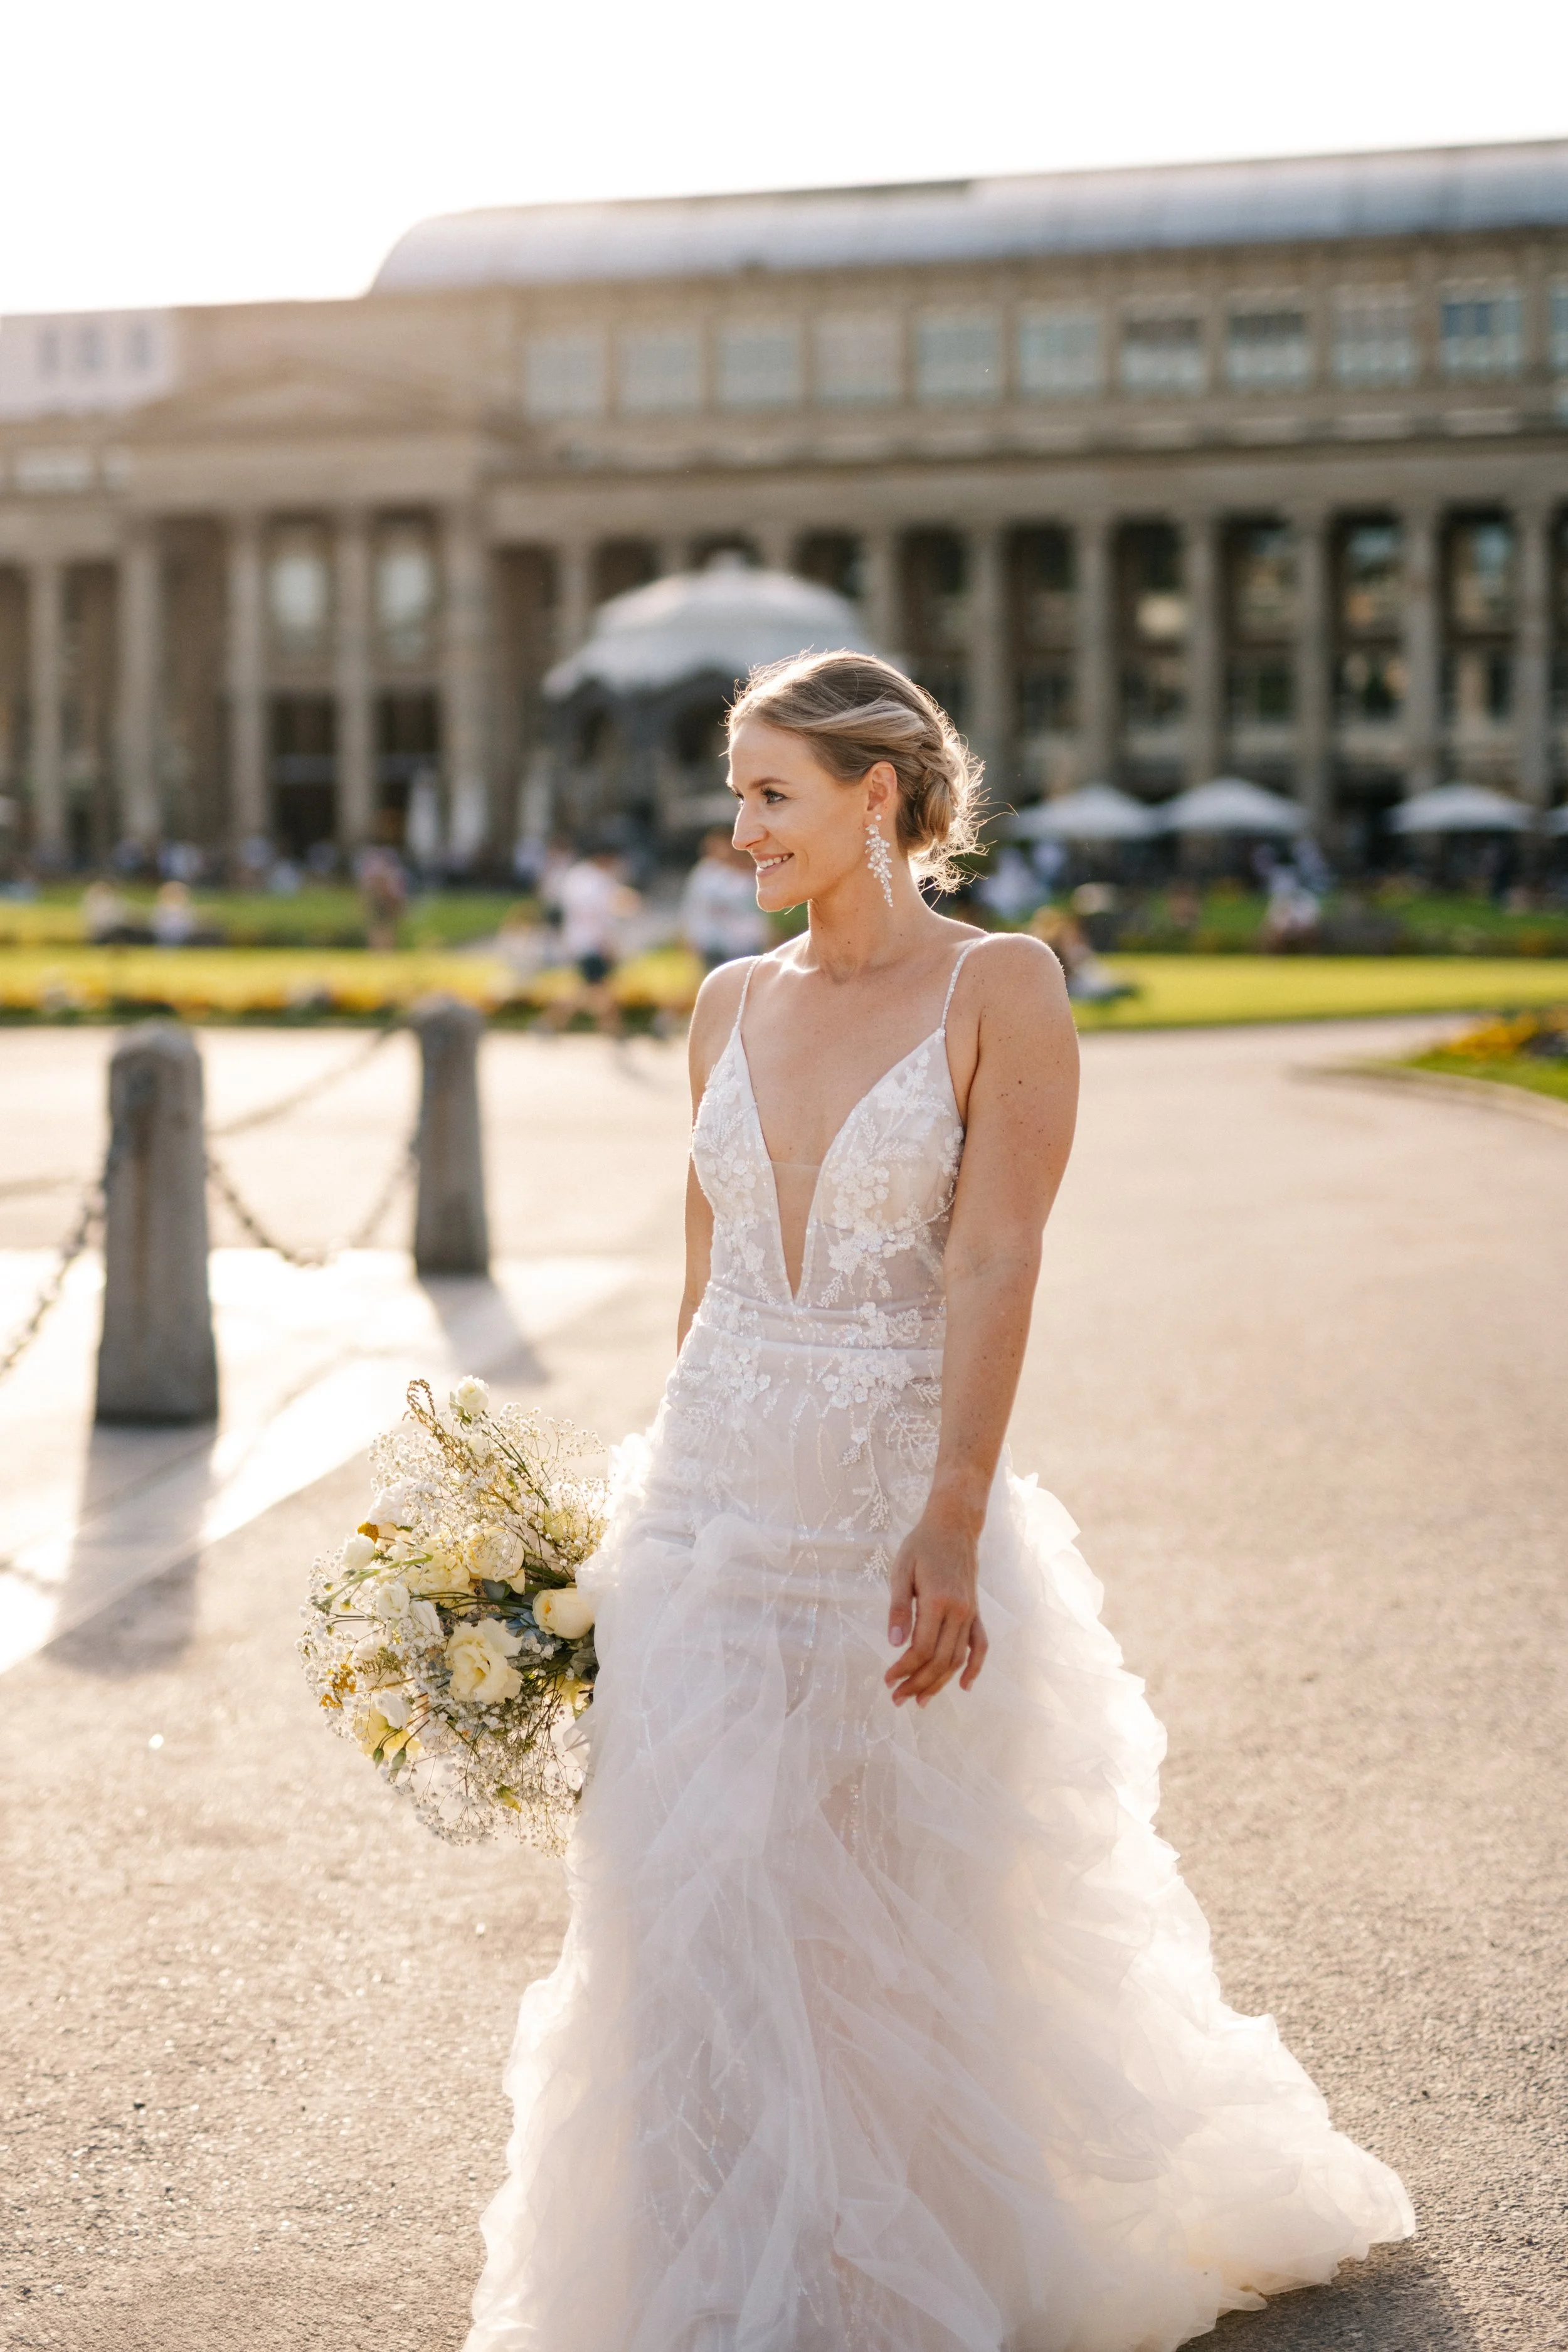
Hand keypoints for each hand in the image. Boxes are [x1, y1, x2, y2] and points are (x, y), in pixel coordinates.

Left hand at [884, 1504, 987, 1707]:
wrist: (953, 1525)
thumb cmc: (922, 1546)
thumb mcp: (901, 1571)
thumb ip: (899, 1608)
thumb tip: (894, 1643)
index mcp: (938, 1601)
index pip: (922, 1649)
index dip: (904, 1669)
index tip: (887, 1680)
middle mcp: (959, 1611)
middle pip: (941, 1660)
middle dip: (918, 1683)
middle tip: (897, 1698)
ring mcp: (971, 1613)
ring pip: (959, 1659)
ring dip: (939, 1683)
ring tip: (920, 1700)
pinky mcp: (976, 1612)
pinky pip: (980, 1645)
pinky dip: (975, 1667)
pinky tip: (964, 1686)